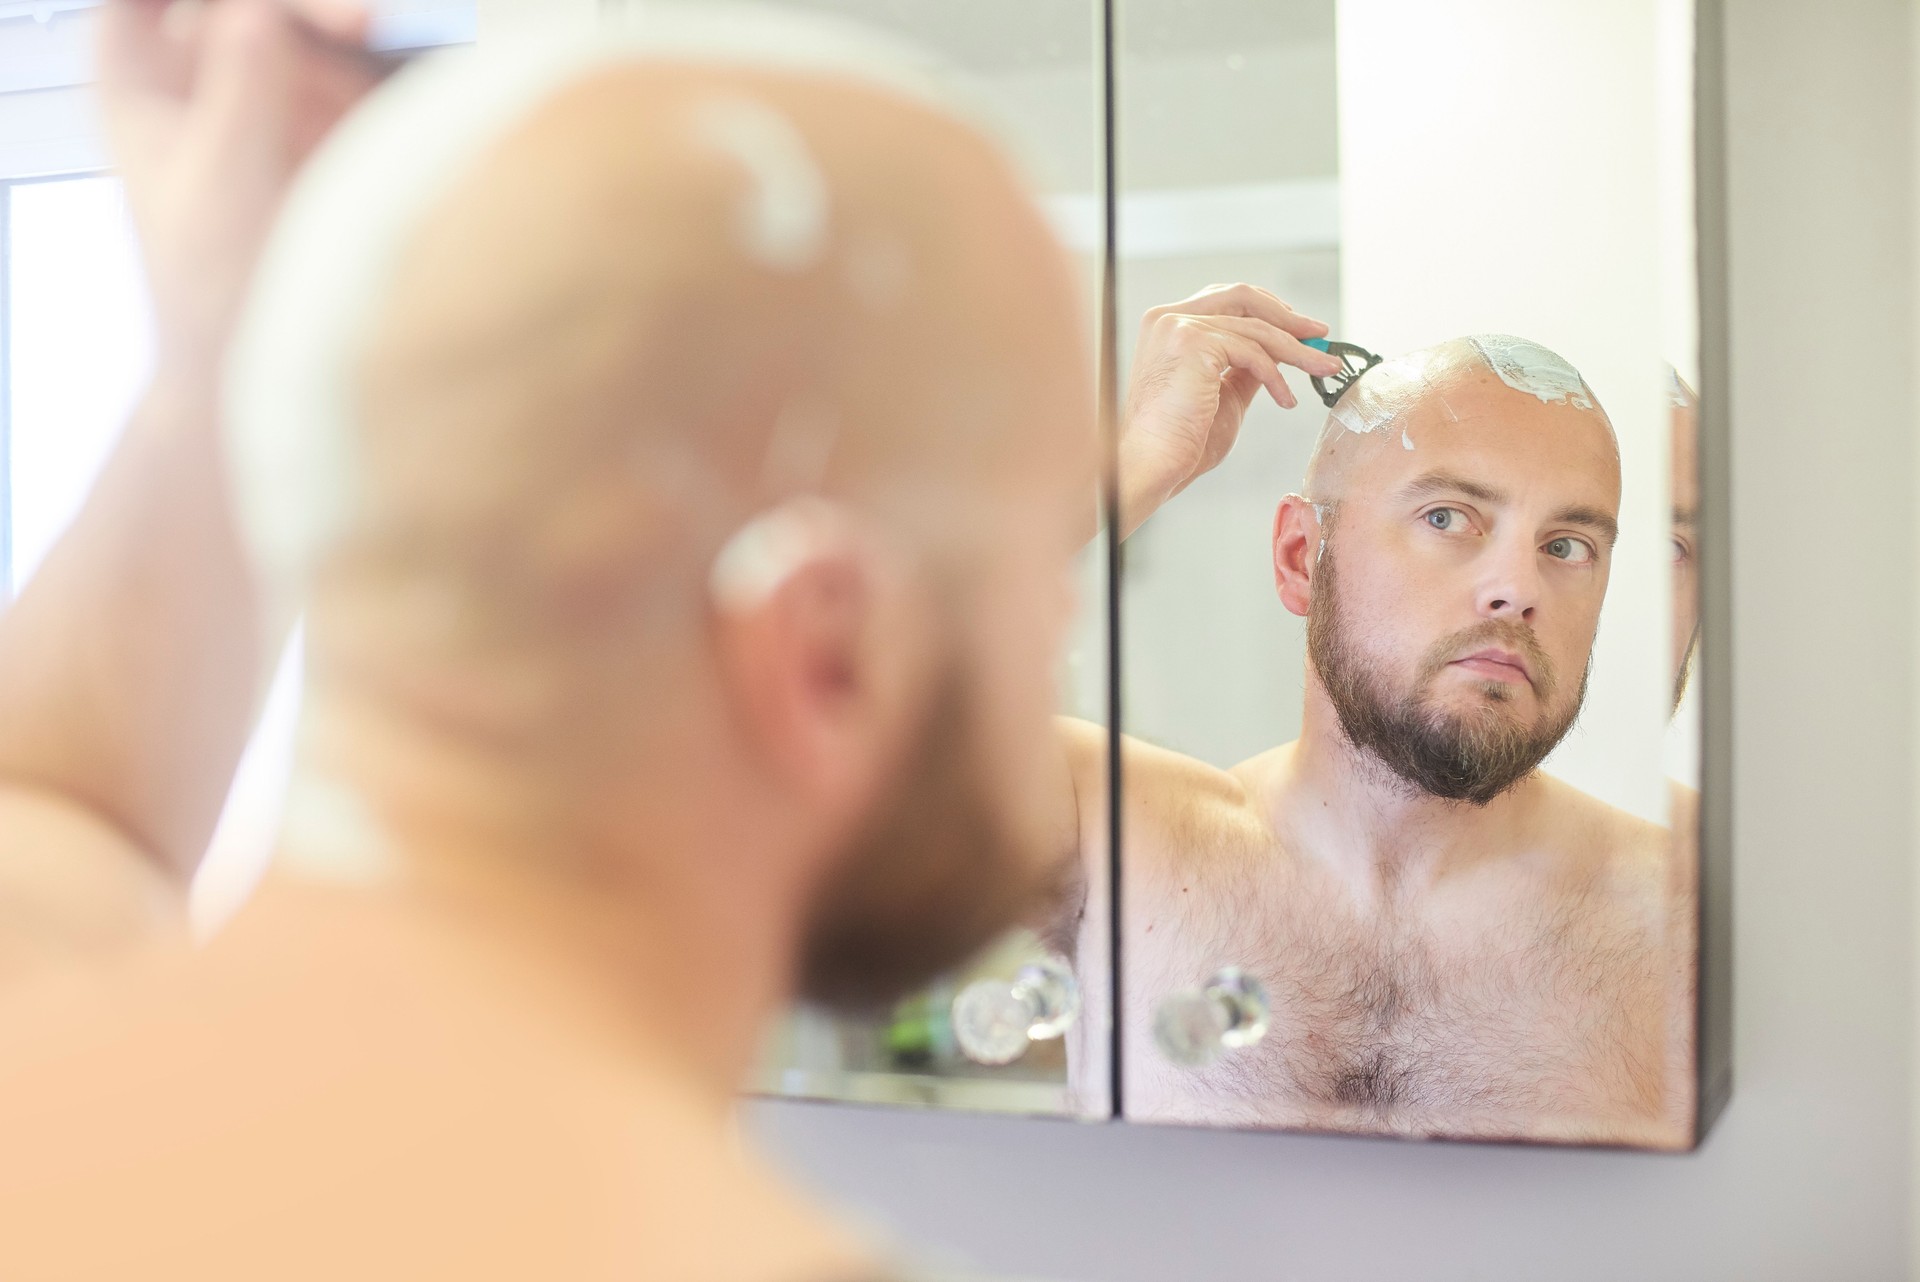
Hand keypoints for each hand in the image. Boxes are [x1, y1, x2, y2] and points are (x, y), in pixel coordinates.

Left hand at [96, 0, 377, 376]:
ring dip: (345, 41)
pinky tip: (396, 114)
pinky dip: (374, 88)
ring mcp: (263, 103)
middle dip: (303, 10)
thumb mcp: (226, 187)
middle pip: (245, 8)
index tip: (269, 10)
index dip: (213, 1)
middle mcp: (197, 80)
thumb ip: (243, 90)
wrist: (270, 372)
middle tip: (362, 24)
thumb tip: (265, 11)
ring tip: (382, 75)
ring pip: (304, 32)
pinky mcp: (322, 132)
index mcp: (138, 84)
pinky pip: (352, 77)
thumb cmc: (218, 294)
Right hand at [1117, 284, 1339, 537]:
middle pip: (1243, 297)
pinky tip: (1285, 399)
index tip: (1300, 328)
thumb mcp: (1224, 395)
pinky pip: (1252, 351)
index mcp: (1167, 326)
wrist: (1154, 463)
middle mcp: (1168, 317)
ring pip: (1256, 327)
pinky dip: (1276, 376)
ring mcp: (1179, 325)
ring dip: (1297, 350)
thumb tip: (1280, 354)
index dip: (1267, 309)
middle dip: (1288, 316)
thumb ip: (1245, 368)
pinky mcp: (1193, 341)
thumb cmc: (1182, 441)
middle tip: (1321, 335)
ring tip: (1323, 369)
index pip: (1225, 300)